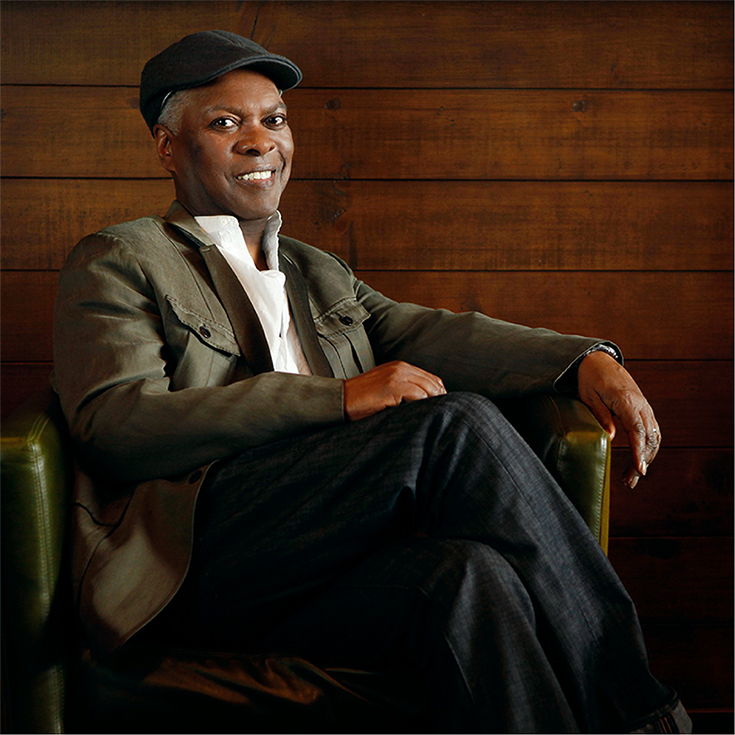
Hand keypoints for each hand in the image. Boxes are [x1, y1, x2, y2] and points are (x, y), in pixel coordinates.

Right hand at [343, 361, 446, 421]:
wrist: (339, 400)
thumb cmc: (361, 399)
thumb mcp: (385, 386)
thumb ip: (404, 388)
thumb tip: (426, 401)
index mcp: (400, 366)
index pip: (431, 378)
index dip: (439, 394)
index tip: (440, 408)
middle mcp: (400, 368)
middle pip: (432, 383)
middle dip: (439, 400)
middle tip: (440, 415)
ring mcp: (396, 377)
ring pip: (427, 390)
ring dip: (431, 404)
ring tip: (430, 417)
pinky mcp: (392, 388)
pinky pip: (417, 396)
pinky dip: (420, 406)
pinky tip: (416, 415)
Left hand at [577, 350, 660, 487]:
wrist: (598, 360)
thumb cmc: (590, 378)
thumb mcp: (589, 397)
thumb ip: (601, 416)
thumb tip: (610, 438)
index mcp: (626, 400)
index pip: (637, 430)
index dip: (639, 452)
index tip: (639, 469)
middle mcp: (640, 404)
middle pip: (649, 437)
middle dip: (642, 461)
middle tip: (630, 481)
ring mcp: (644, 405)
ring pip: (654, 435)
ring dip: (647, 456)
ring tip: (633, 475)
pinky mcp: (643, 408)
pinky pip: (652, 429)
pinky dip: (649, 446)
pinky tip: (640, 459)